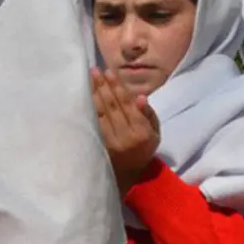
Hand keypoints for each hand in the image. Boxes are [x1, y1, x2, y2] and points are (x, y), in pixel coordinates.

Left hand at [92, 68, 159, 195]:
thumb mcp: (155, 132)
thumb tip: (140, 96)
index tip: (109, 72)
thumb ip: (148, 114)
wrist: (131, 173)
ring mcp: (112, 141)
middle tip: (95, 70)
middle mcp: (126, 136)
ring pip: (101, 113)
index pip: (127, 105)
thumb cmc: (145, 147)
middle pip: (112, 106)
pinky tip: (88, 95)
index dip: (117, 87)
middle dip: (103, 86)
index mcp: (142, 131)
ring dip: (95, 94)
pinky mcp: (101, 145)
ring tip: (90, 78)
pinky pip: (96, 122)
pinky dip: (91, 107)